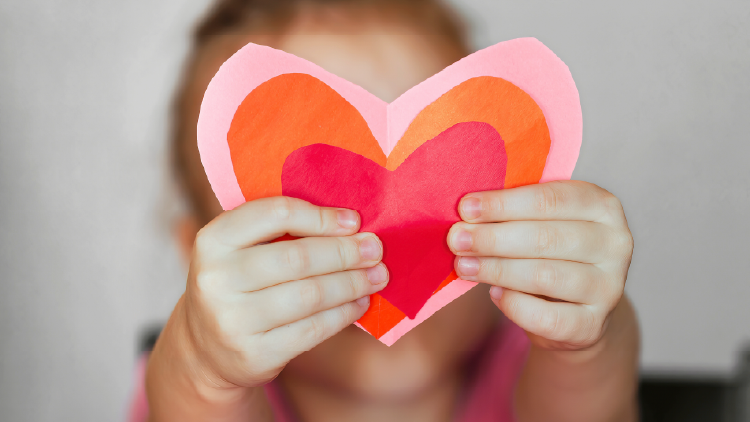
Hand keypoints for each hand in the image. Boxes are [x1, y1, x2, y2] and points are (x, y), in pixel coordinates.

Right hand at [181, 197, 386, 389]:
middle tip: (376, 249)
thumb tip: (351, 225)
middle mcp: (216, 279)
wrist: (205, 349)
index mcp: (213, 239)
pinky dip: (344, 313)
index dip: (321, 217)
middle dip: (345, 253)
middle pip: (298, 257)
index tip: (354, 221)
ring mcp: (232, 320)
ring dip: (352, 283)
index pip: (275, 214)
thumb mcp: (240, 249)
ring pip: (310, 295)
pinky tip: (359, 303)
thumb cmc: (238, 284)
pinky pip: (313, 329)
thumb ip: (282, 231)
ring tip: (377, 276)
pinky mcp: (254, 354)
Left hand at [448, 181, 633, 350]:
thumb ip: (513, 213)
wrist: (575, 309)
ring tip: (463, 265)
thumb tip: (465, 213)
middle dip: (493, 238)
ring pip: (545, 276)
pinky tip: (494, 293)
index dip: (504, 203)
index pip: (550, 199)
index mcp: (602, 205)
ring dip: (496, 269)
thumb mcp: (540, 222)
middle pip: (545, 238)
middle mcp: (615, 244)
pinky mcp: (593, 325)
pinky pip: (547, 317)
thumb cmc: (549, 252)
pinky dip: (514, 304)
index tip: (465, 208)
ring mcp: (609, 287)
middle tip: (456, 239)